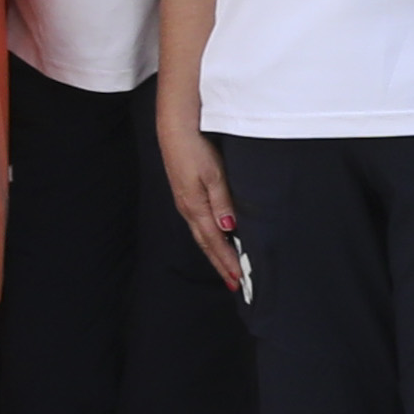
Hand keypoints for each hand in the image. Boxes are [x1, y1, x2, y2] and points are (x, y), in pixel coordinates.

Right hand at [157, 120, 248, 293]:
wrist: (174, 130)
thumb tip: (228, 228)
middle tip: (234, 283)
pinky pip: (199, 225)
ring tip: (226, 268)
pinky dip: (209, 239)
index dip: (227, 261)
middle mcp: (189, 209)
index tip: (238, 279)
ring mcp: (186, 203)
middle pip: (206, 244)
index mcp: (196, 206)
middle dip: (220, 264)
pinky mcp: (186, 195)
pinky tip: (216, 239)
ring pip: (202, 236)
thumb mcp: (213, 173)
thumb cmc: (195, 149)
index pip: (215, 242)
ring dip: (215, 254)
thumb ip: (222, 201)